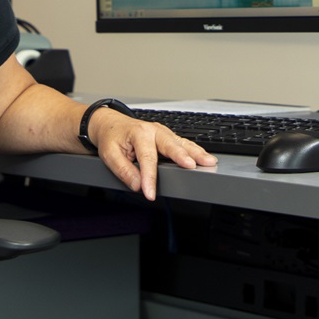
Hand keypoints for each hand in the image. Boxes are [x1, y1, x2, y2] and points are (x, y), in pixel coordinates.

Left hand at [87, 111, 215, 198]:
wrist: (111, 124)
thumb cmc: (112, 138)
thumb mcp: (109, 154)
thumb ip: (124, 170)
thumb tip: (137, 185)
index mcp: (138, 133)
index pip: (147, 158)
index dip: (149, 178)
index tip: (150, 193)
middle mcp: (153, 131)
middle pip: (171, 145)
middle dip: (183, 156)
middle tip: (193, 166)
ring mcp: (162, 133)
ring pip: (181, 143)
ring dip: (196, 152)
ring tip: (209, 161)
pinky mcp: (167, 137)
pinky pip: (183, 144)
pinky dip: (194, 150)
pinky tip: (204, 157)